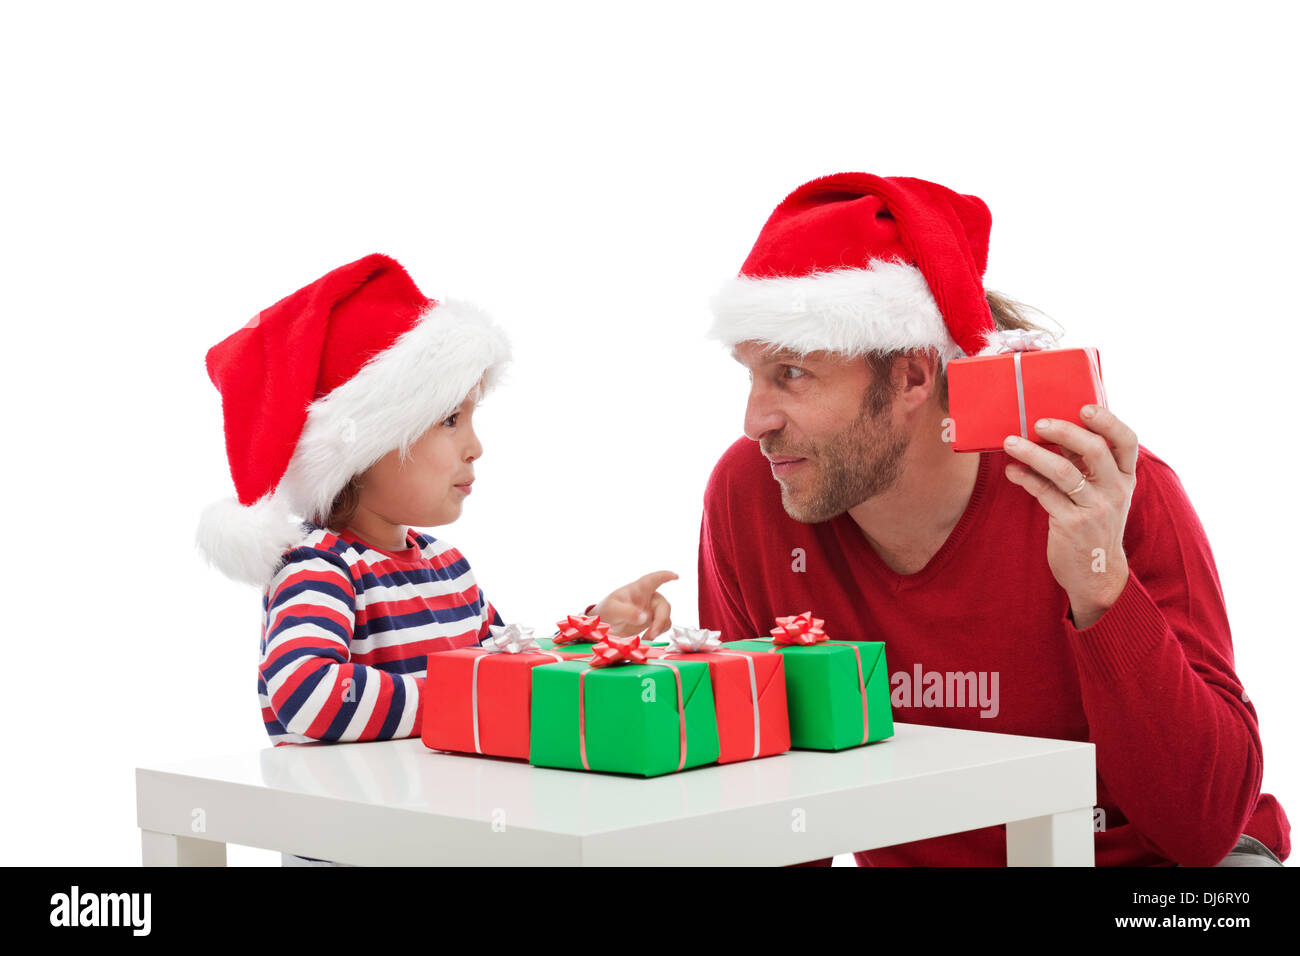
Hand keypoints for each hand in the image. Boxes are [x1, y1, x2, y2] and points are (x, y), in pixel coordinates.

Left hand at [591, 570, 677, 639]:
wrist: (602, 626)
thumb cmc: (606, 611)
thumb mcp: (612, 609)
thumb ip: (627, 612)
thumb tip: (644, 617)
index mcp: (638, 589)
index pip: (653, 579)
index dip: (665, 576)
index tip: (675, 576)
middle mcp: (647, 598)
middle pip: (663, 605)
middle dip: (661, 619)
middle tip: (652, 633)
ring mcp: (650, 610)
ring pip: (665, 616)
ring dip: (660, 627)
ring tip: (648, 637)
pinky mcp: (650, 622)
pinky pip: (662, 625)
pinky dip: (658, 632)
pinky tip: (647, 638)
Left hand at [1002, 404, 1137, 628]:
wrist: (1097, 574)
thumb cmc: (1094, 524)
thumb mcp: (1102, 494)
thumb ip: (1087, 465)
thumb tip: (1055, 428)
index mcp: (1126, 477)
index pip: (1127, 441)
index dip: (1108, 421)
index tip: (1084, 407)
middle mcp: (1115, 491)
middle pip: (1094, 450)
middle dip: (1064, 431)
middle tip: (1038, 422)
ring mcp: (1095, 509)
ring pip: (1063, 472)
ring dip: (1033, 453)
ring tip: (1010, 442)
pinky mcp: (1072, 525)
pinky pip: (1044, 494)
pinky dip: (1025, 478)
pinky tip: (1012, 471)